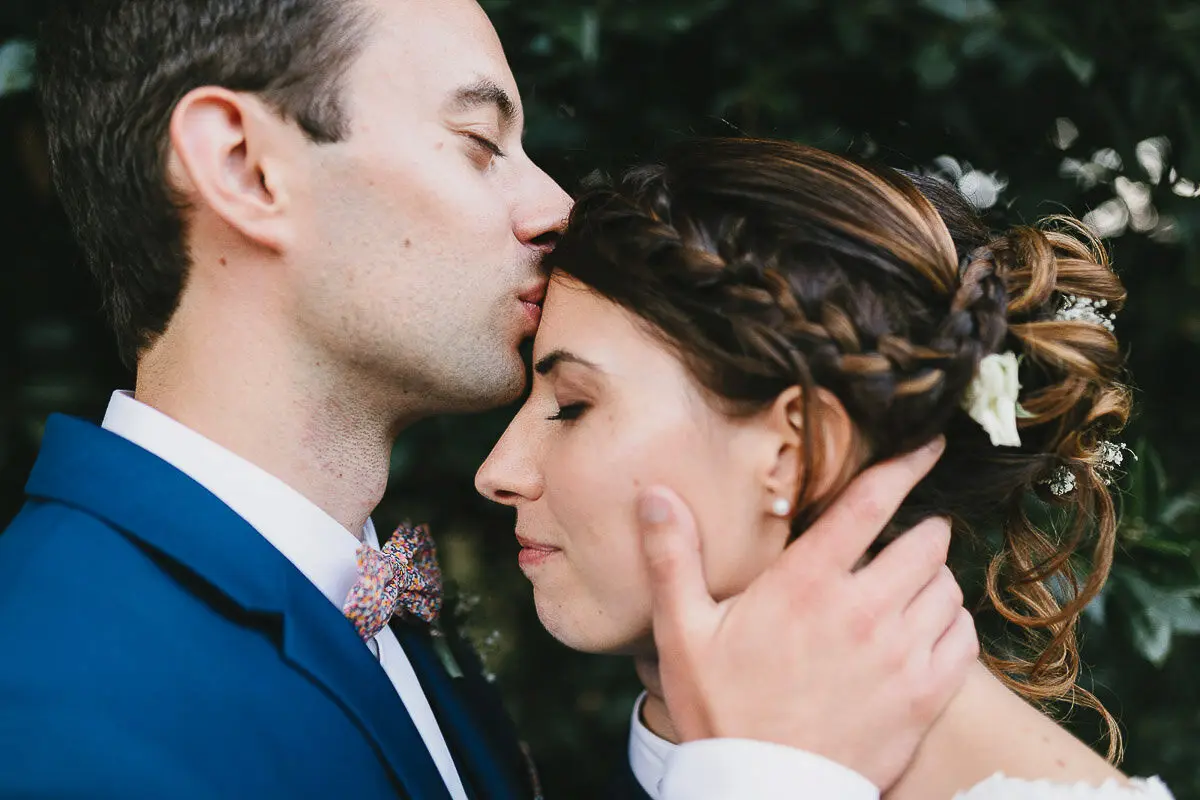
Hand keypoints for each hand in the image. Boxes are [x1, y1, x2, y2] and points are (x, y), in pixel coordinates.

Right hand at [640, 437, 977, 789]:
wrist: (760, 793)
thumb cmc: (720, 710)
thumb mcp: (682, 632)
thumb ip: (672, 557)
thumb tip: (656, 495)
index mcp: (807, 585)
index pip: (872, 504)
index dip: (907, 464)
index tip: (929, 446)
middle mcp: (864, 611)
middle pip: (927, 541)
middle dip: (920, 530)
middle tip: (901, 539)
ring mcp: (901, 655)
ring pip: (948, 588)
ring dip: (934, 579)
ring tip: (908, 587)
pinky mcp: (925, 696)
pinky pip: (964, 639)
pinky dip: (952, 626)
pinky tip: (926, 631)